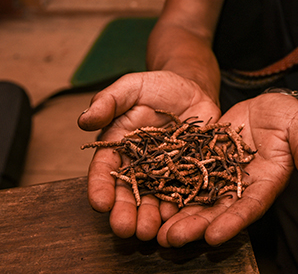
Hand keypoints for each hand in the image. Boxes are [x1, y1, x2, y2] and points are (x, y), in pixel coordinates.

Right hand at [78, 71, 219, 240]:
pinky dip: (182, 205)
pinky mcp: (189, 170)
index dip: (100, 187)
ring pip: (156, 198)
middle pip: (128, 192)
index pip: (105, 170)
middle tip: (125, 229)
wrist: (192, 88)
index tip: (99, 203)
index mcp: (118, 147)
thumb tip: (84, 119)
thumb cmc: (156, 87)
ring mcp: (165, 171)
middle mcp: (139, 165)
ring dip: (152, 217)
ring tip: (150, 232)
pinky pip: (185, 190)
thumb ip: (109, 101)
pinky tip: (180, 217)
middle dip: (125, 212)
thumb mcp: (131, 86)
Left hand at [157, 91, 297, 246]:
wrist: (275, 107)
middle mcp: (244, 184)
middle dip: (196, 225)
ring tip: (156, 229)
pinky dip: (173, 186)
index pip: (251, 206)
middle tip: (171, 239)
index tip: (213, 236)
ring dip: (180, 213)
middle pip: (219, 209)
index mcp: (268, 181)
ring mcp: (225, 173)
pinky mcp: (209, 158)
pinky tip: (153, 194)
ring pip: (200, 197)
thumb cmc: (294, 118)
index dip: (233, 222)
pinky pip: (190, 173)